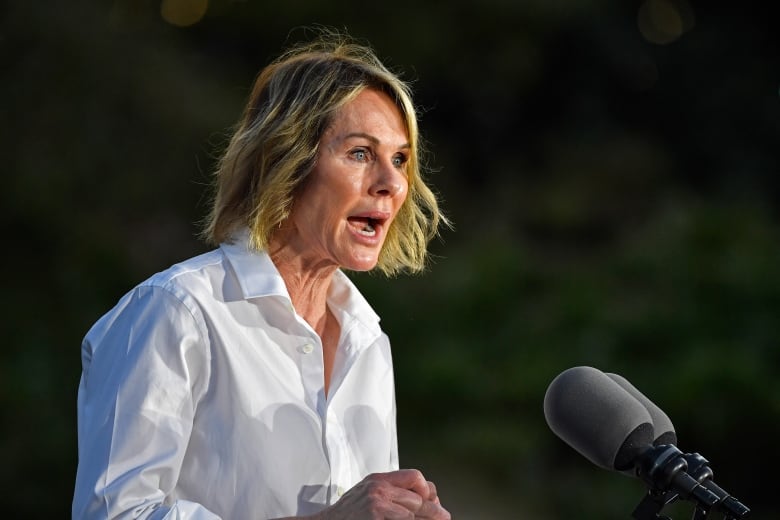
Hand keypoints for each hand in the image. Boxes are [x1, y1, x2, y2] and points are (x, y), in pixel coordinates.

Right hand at [316, 469, 450, 519]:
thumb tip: (428, 498)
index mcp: (378, 480)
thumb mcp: (366, 495)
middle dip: (433, 512)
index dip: (426, 490)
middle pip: (418, 499)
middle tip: (444, 518)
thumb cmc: (346, 516)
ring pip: (415, 514)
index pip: (414, 477)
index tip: (432, 502)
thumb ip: (390, 492)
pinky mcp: (377, 516)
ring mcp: (377, 504)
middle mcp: (379, 488)